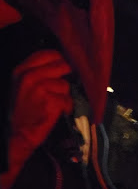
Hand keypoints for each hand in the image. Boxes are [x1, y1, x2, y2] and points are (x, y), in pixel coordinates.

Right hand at [1, 50, 72, 188]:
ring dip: (64, 95)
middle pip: (62, 65)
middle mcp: (30, 77)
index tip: (62, 67)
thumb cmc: (22, 112)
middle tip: (60, 89)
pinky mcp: (52, 101)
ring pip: (66, 85)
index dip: (60, 60)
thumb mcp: (22, 86)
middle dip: (65, 77)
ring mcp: (41, 89)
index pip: (49, 54)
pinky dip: (66, 108)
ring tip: (53, 104)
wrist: (18, 135)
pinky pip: (69, 100)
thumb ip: (38, 72)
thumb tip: (60, 63)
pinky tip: (56, 112)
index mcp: (22, 71)